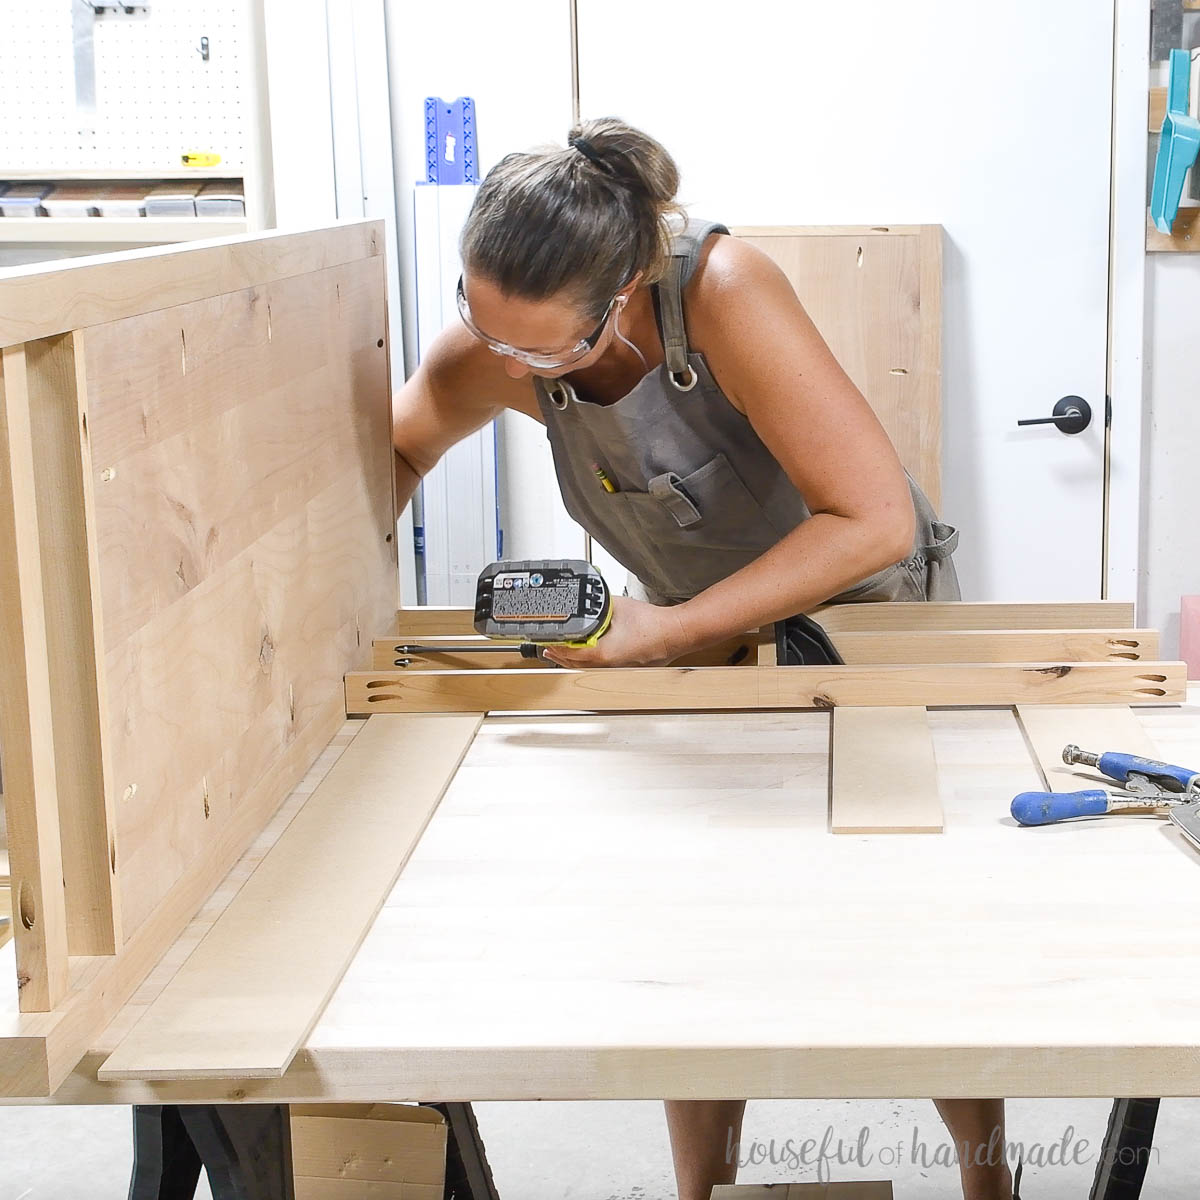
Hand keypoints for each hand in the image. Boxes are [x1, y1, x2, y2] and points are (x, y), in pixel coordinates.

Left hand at [541, 595, 688, 667]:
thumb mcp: (617, 607)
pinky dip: (588, 661)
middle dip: (560, 656)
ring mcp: (616, 669)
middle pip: (575, 665)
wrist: (674, 633)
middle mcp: (607, 666)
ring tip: (563, 650)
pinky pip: (599, 667)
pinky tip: (588, 651)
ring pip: (587, 668)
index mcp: (603, 653)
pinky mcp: (624, 668)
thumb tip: (585, 604)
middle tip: (548, 647)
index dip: (555, 647)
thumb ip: (597, 607)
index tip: (546, 641)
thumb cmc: (653, 623)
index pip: (569, 654)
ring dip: (573, 660)